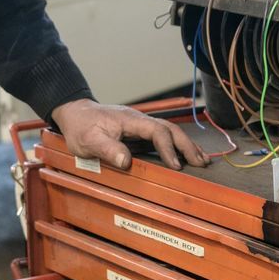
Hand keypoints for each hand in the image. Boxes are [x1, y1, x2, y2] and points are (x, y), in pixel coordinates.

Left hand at [52, 98, 207, 170]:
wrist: (76, 113)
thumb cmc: (81, 127)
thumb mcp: (89, 141)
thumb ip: (108, 150)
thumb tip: (127, 161)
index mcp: (131, 120)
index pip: (157, 131)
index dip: (168, 148)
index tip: (176, 166)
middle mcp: (140, 120)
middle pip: (170, 129)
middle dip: (187, 146)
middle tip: (202, 163)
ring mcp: (141, 125)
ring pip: (170, 132)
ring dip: (186, 145)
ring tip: (202, 160)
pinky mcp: (139, 131)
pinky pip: (163, 136)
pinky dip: (177, 145)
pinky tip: (185, 155)